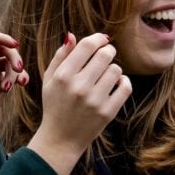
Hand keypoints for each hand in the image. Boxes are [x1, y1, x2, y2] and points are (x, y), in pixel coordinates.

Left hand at [0, 30, 28, 100]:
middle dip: (14, 58)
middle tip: (18, 68)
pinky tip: (22, 83)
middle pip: (5, 49)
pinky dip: (20, 79)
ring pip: (11, 64)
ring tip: (7, 87)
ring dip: (15, 73)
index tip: (14, 44)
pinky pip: (14, 77)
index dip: (3, 39)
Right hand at [27, 33, 131, 174]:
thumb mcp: (49, 80)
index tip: (102, 40)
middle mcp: (79, 87)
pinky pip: (125, 87)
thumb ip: (60, 56)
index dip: (98, 38)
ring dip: (113, 69)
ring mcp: (94, 100)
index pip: (87, 45)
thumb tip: (72, 36)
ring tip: (106, 75)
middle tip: (106, 56)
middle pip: (105, 54)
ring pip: (116, 70)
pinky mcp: (108, 112)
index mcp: (63, 76)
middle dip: (108, 51)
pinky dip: (123, 82)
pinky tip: (116, 84)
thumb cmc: (55, 105)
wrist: (60, 138)